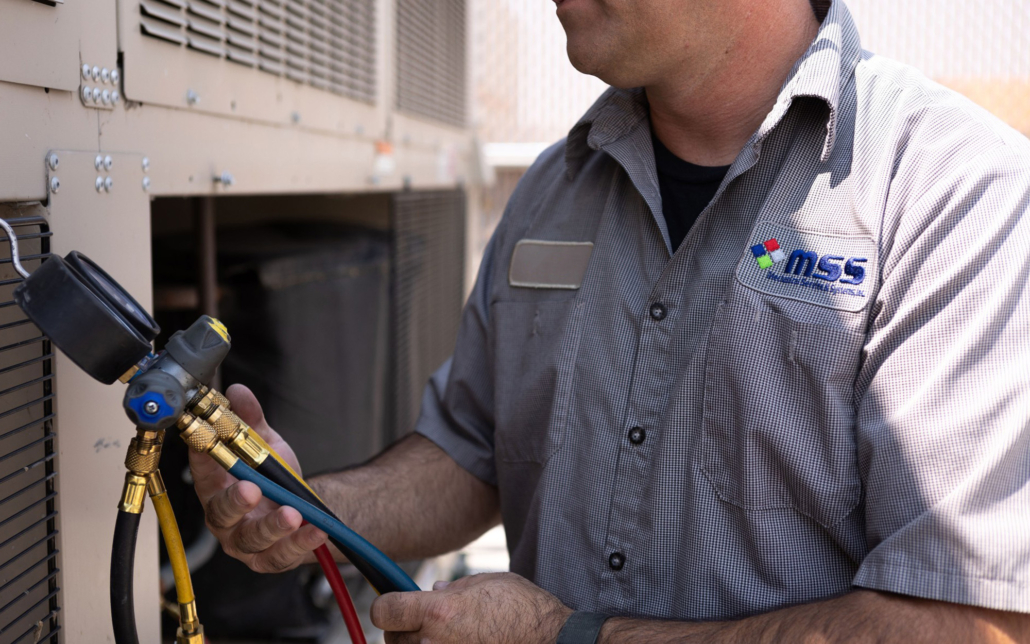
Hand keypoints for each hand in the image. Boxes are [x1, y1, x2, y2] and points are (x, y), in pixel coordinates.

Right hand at [188, 383, 326, 572]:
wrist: (301, 509)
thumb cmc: (272, 477)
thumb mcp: (264, 445)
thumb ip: (251, 420)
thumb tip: (238, 391)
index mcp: (215, 486)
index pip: (203, 469)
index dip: (203, 456)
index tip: (209, 443)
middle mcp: (223, 517)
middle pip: (220, 513)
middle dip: (235, 501)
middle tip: (252, 489)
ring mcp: (244, 541)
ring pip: (251, 539)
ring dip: (272, 526)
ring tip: (292, 514)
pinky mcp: (268, 559)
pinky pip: (282, 555)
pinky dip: (300, 543)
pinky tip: (316, 530)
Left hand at [370, 572, 572, 643]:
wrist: (551, 641)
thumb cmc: (525, 611)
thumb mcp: (488, 583)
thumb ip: (455, 588)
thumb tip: (435, 591)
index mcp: (439, 612)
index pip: (384, 610)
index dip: (386, 604)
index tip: (393, 602)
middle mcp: (434, 643)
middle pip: (392, 638)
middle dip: (402, 627)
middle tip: (422, 621)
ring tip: (441, 636)